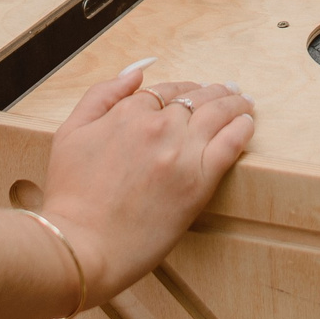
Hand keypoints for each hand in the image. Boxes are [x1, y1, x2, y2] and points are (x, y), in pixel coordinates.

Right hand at [41, 64, 255, 305]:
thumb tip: (135, 74)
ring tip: (244, 102)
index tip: (192, 91)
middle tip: (228, 90)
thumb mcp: (70, 132)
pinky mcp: (199, 180)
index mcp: (128, 113)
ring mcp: (181, 152)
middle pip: (195, 97)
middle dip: (213, 91)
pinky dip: (242, 128)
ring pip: (217, 113)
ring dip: (234, 102)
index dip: (182, 88)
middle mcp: (157, 126)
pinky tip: (248, 123)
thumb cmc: (71, 197)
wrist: (83, 244)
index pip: (164, 89)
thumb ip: (101, 96)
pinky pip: (230, 143)